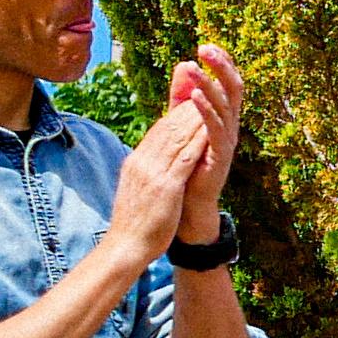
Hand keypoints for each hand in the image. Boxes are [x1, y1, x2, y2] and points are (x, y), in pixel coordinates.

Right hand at [108, 97, 214, 267]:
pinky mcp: (166, 186)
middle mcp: (143, 162)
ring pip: (177, 138)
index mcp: (136, 163)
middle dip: (186, 109)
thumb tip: (150, 162)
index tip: (190, 103)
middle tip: (204, 92)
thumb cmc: (134, 224)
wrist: (125, 245)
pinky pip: (185, 158)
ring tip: (211, 103)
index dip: (175, 115)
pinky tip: (211, 130)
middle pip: (167, 128)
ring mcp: (153, 173)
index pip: (156, 132)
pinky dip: (198, 141)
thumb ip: (145, 174)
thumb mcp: (137, 191)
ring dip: (195, 118)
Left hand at [168, 46, 246, 238]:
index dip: (221, 64)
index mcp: (223, 117)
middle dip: (222, 66)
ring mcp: (227, 141)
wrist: (188, 203)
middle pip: (233, 88)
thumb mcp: (183, 123)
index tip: (206, 45)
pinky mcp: (220, 155)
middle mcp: (230, 126)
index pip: (227, 84)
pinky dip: (205, 110)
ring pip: (224, 105)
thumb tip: (183, 63)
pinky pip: (215, 128)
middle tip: (206, 47)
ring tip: (196, 65)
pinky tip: (194, 95)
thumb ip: (183, 95)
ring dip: (209, 83)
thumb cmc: (187, 162)